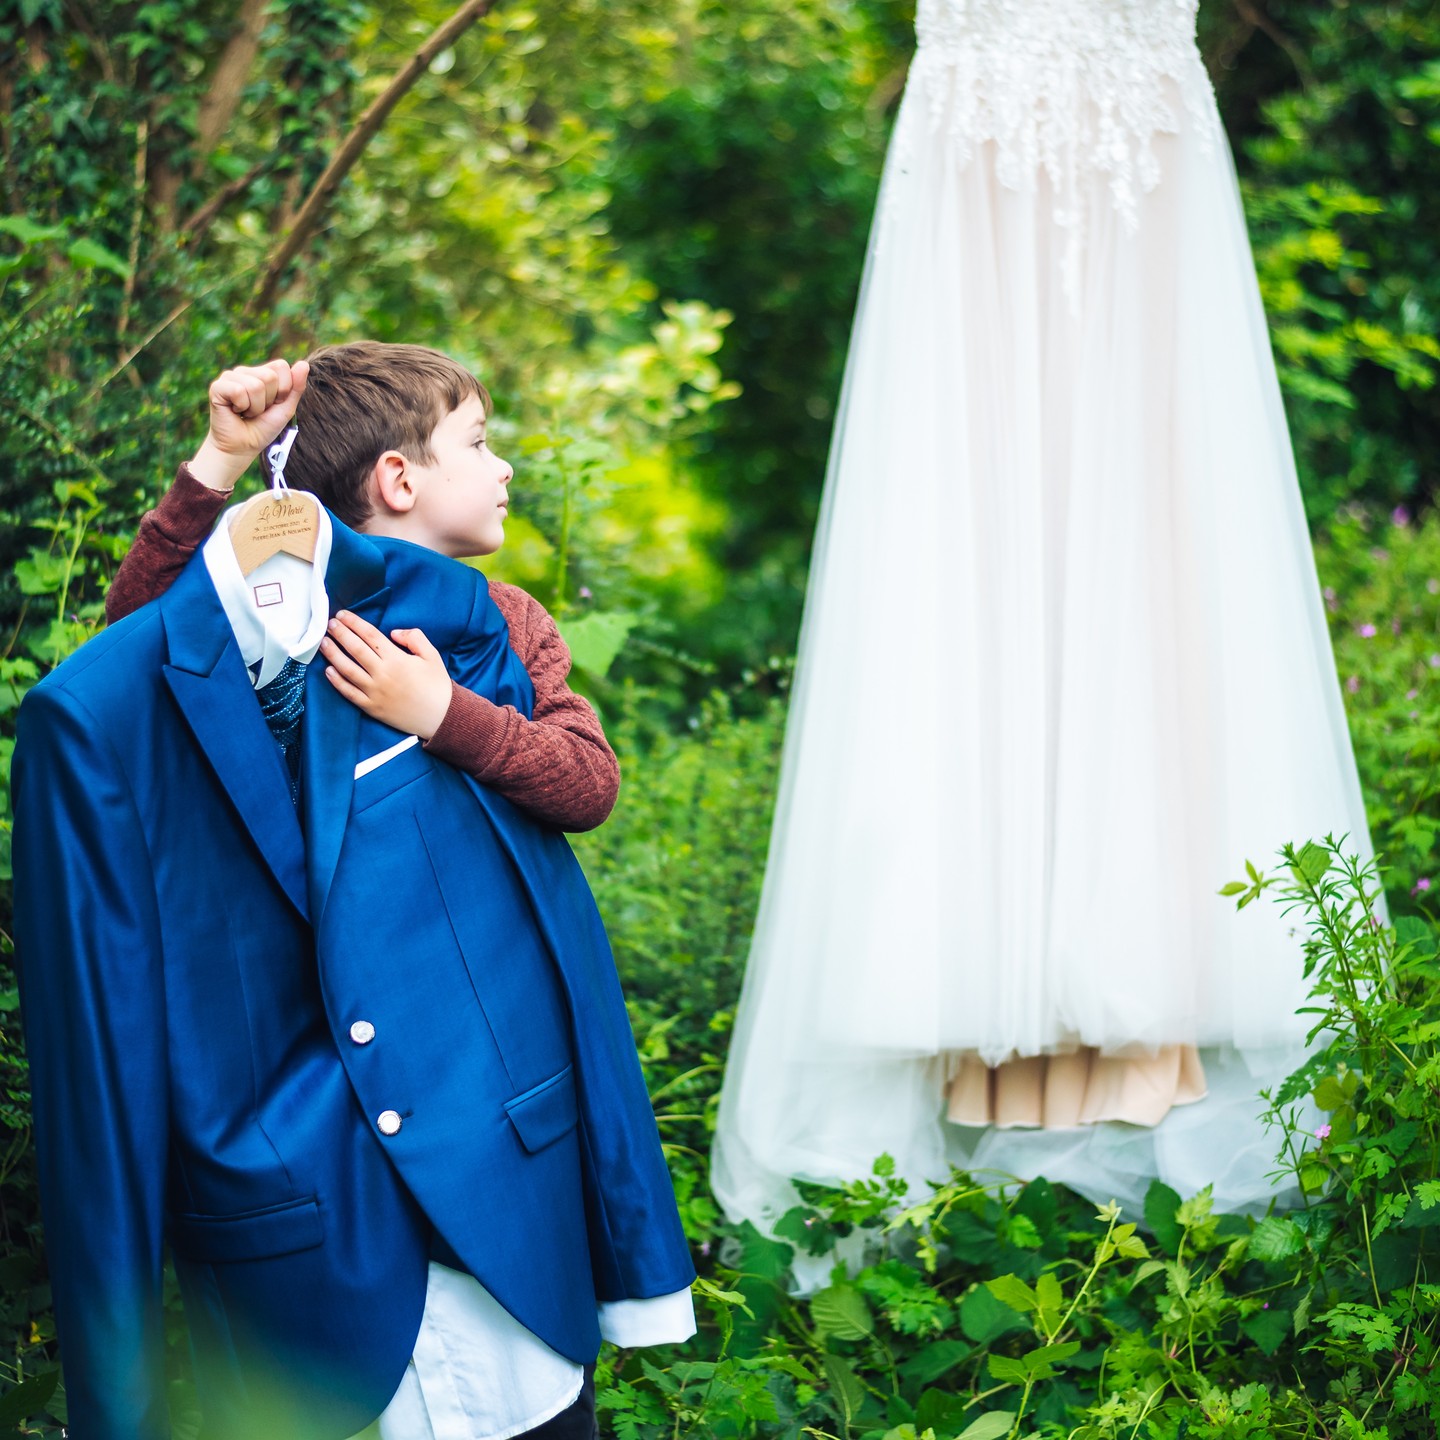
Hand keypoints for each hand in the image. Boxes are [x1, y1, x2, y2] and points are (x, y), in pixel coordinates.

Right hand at [189, 358, 309, 492]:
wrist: (243, 447)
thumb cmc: (263, 427)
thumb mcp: (286, 408)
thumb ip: (296, 387)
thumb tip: (304, 363)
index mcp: (262, 373)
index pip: (281, 366)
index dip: (283, 390)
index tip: (274, 404)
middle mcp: (245, 371)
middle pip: (269, 376)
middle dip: (268, 401)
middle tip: (258, 411)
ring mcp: (230, 376)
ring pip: (255, 385)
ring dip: (255, 407)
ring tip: (247, 413)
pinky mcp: (217, 386)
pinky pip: (238, 391)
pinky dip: (242, 407)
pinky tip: (235, 411)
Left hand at [319, 611, 452, 739]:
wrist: (441, 717)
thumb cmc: (437, 685)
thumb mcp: (432, 655)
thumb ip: (415, 638)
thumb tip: (393, 632)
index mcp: (397, 659)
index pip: (370, 635)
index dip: (354, 623)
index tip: (343, 615)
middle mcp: (382, 674)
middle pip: (355, 649)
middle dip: (340, 634)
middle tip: (330, 624)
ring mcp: (374, 692)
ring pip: (347, 669)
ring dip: (333, 654)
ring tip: (324, 642)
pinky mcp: (371, 707)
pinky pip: (349, 693)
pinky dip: (337, 682)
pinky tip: (328, 670)